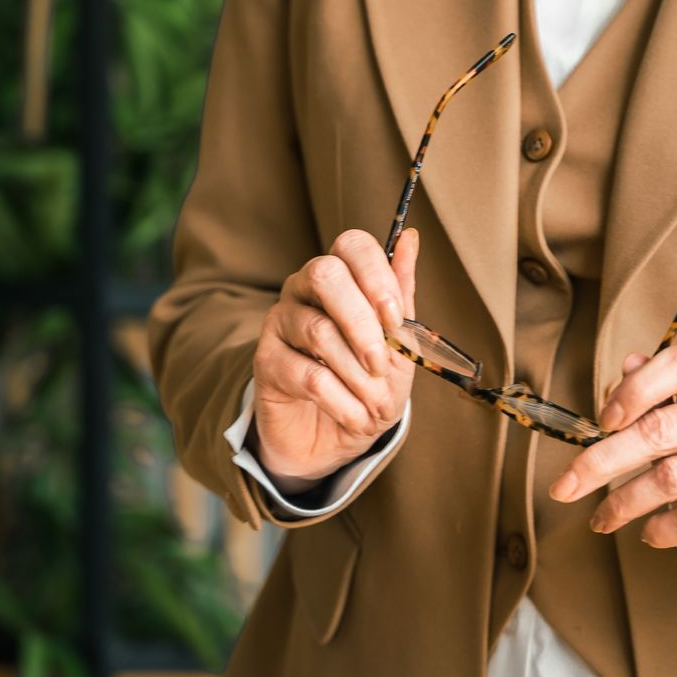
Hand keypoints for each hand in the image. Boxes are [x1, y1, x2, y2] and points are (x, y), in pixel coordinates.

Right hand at [251, 228, 417, 489]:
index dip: (378, 277)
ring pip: (319, 331)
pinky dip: (342, 402)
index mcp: (342, 276)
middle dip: (362, 322)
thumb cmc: (368, 383)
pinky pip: (307, 374)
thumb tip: (409, 238)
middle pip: (326, 274)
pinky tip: (356, 418)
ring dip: (357, 375)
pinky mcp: (266, 361)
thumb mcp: (398, 345)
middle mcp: (304, 288)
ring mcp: (281, 321)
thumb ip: (401, 295)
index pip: (353, 245)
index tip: (396, 321)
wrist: (334, 438)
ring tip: (376, 404)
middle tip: (381, 364)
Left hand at [547, 345, 676, 584]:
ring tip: (602, 519)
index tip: (602, 422)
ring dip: (624, 503)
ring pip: (673, 477)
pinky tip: (648, 533)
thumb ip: (658, 395)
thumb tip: (625, 365)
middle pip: (663, 429)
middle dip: (603, 460)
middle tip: (565, 487)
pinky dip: (661, 529)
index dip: (635, 388)